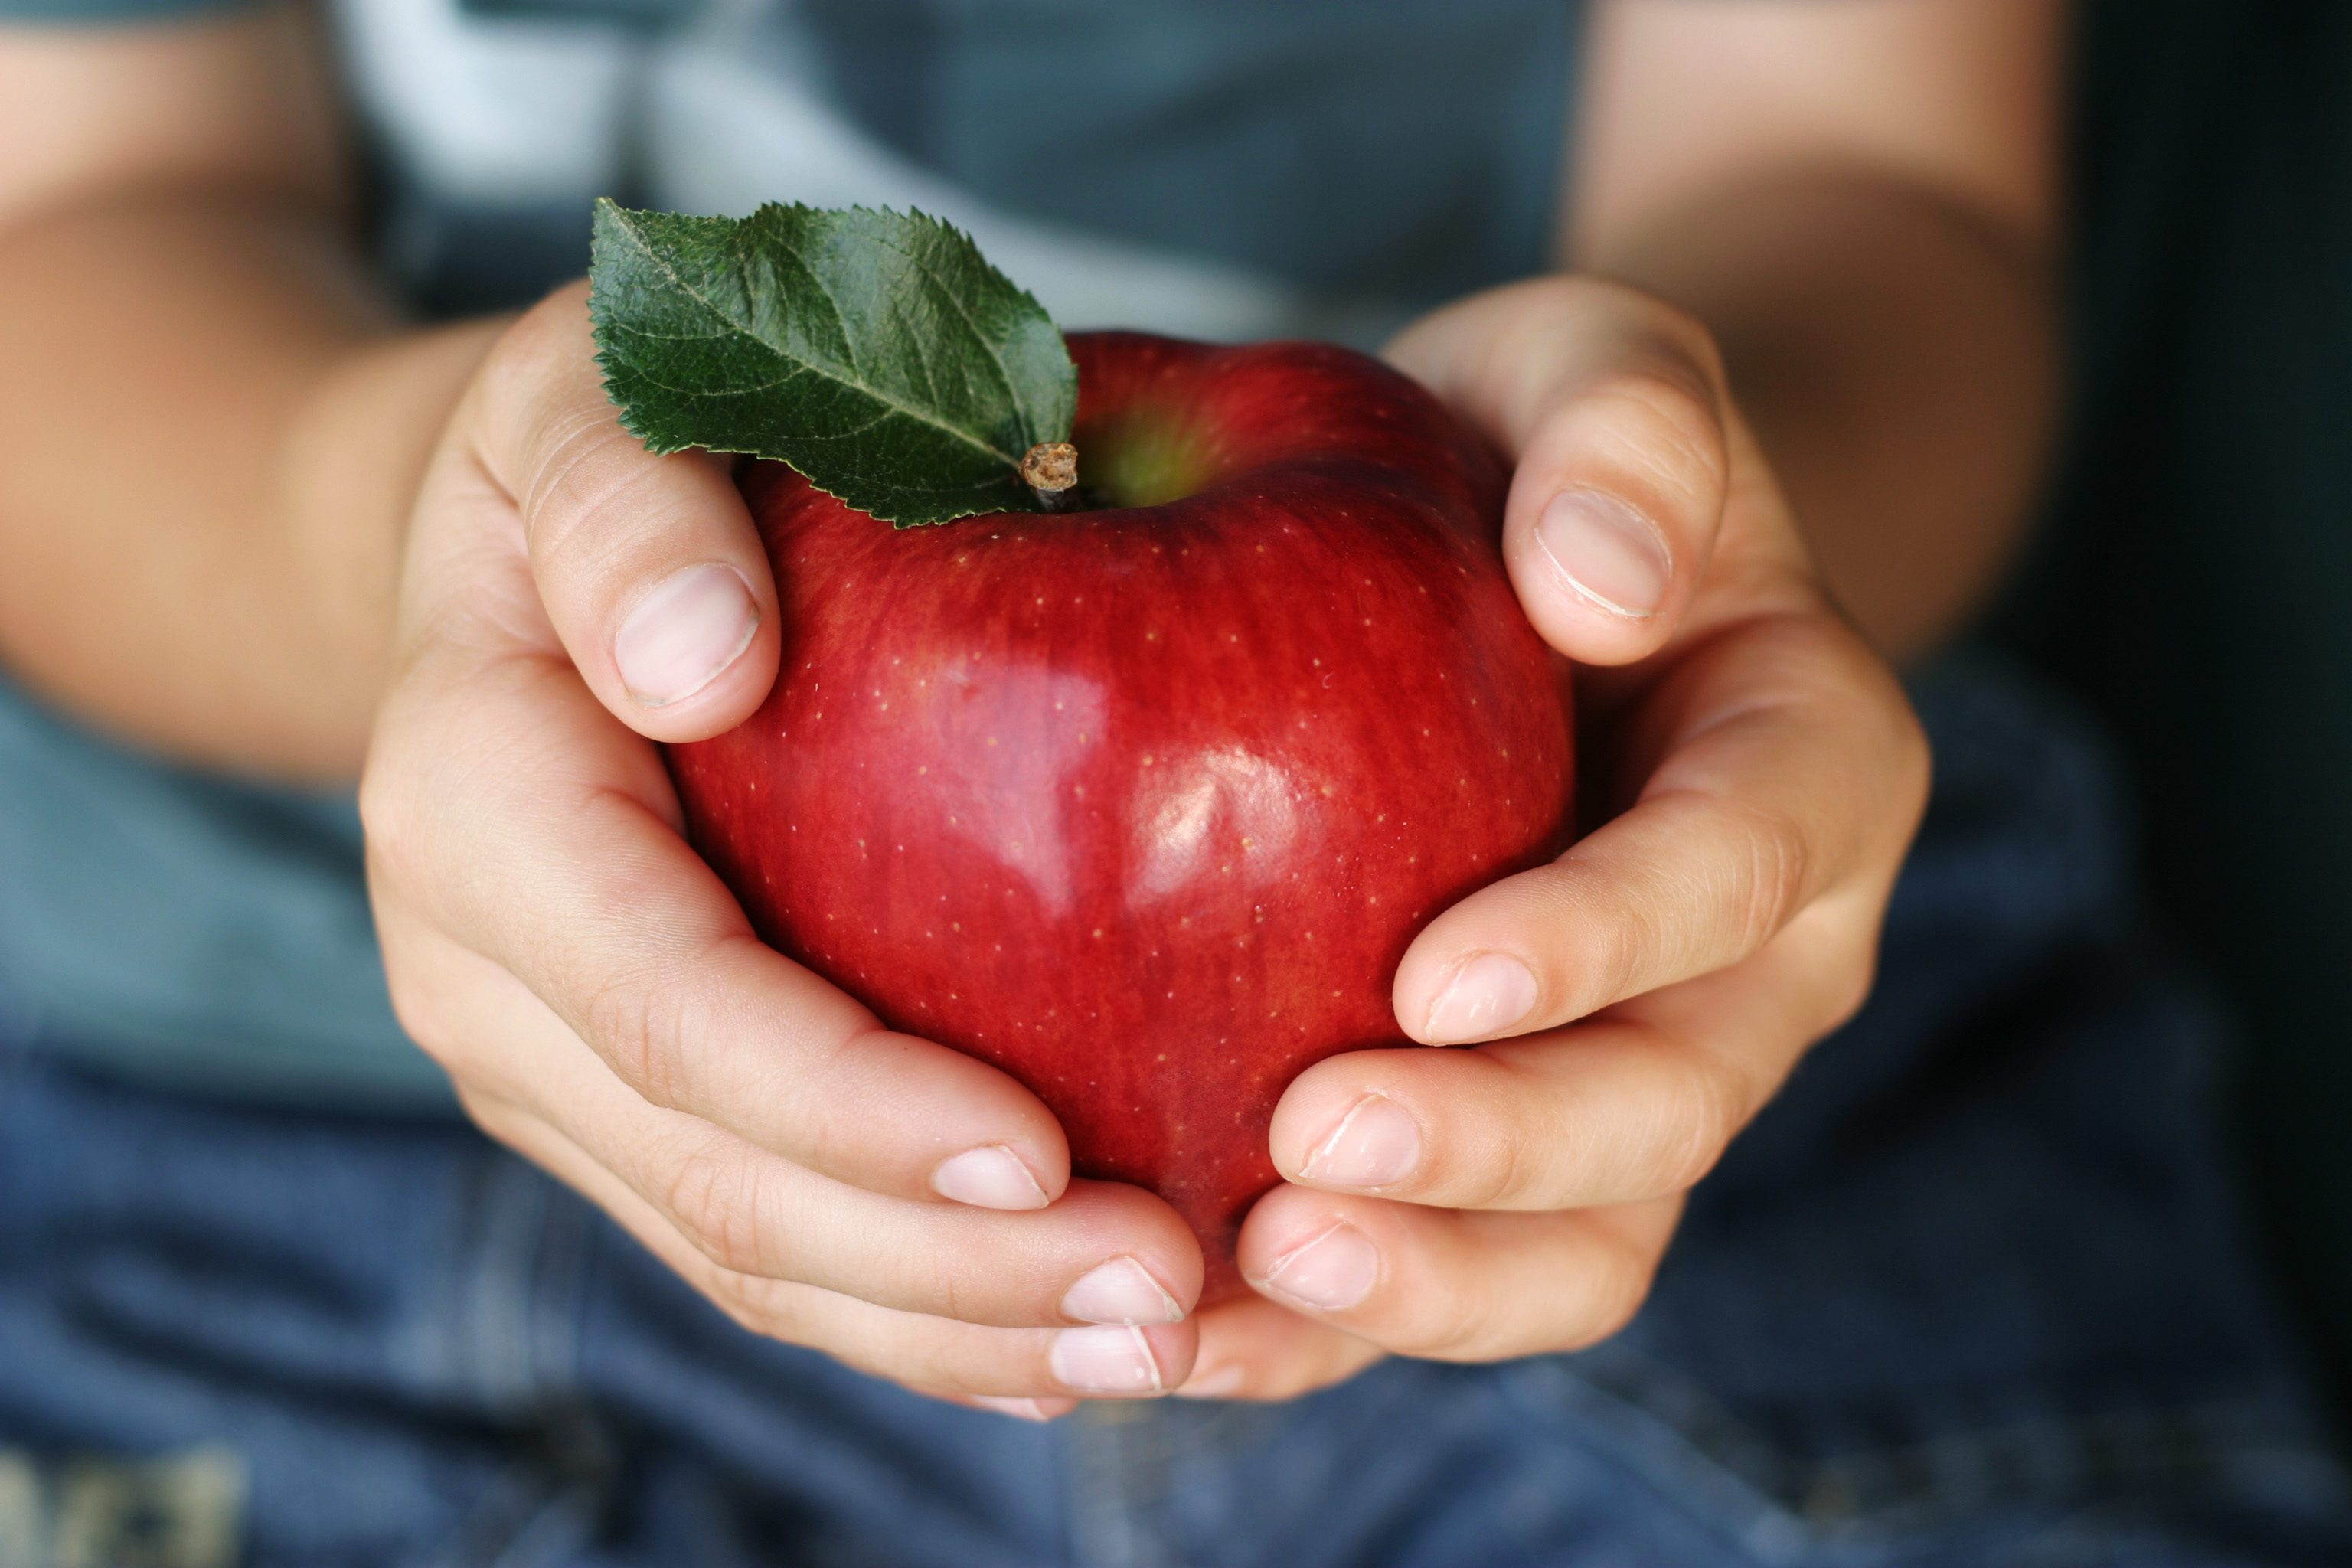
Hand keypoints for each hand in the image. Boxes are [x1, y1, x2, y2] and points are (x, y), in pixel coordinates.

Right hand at [363, 283, 1204, 1420]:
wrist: (526, 561)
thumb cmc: (616, 445)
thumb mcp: (602, 394)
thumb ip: (638, 502)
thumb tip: (704, 660)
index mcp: (480, 811)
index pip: (667, 1005)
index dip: (851, 1106)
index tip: (1047, 1157)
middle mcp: (493, 977)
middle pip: (720, 1180)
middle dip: (946, 1269)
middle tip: (1174, 1291)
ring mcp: (560, 1067)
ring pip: (751, 1253)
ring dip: (954, 1329)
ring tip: (1159, 1340)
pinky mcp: (641, 1107)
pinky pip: (775, 1245)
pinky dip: (922, 1311)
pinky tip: (1067, 1344)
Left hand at [1178, 276, 1929, 1398]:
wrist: (1541, 570)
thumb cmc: (1552, 457)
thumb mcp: (1596, 368)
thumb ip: (1628, 431)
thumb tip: (1600, 579)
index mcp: (1807, 769)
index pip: (1737, 872)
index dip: (1605, 940)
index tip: (1435, 976)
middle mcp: (1759, 956)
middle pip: (1673, 1104)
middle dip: (1498, 1152)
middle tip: (1301, 1155)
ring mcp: (1648, 1066)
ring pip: (1588, 1240)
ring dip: (1428, 1284)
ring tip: (1237, 1285)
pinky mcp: (1521, 1140)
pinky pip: (1466, 1265)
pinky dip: (1345, 1320)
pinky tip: (1188, 1329)